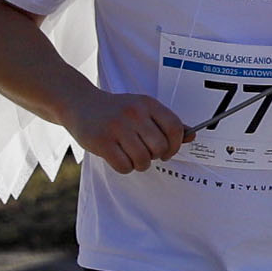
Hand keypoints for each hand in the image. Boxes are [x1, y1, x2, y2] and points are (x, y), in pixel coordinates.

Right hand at [69, 88, 186, 172]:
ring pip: (143, 159)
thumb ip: (166, 122)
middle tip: (146, 153)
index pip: (174, 128)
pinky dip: (125, 167)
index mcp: (148, 104)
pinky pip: (124, 166)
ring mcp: (116, 127)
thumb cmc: (116, 110)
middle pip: (160, 147)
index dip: (175, 145)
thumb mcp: (142, 109)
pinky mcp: (101, 141)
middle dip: (156, 156)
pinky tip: (119, 157)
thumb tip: (191, 136)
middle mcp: (134, 113)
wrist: (80, 103)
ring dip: (140, 164)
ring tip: (131, 156)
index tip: (168, 151)